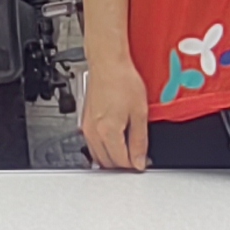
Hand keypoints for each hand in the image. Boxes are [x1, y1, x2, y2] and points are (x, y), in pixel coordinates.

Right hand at [79, 51, 148, 170]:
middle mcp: (93, 132)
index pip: (121, 161)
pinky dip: (103, 150)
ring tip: (127, 153)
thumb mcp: (140, 113)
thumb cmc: (123, 81)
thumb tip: (140, 160)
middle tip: (138, 160)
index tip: (145, 162)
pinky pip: (92, 145)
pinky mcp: (85, 122)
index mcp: (108, 132)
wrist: (107, 64)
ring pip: (97, 156)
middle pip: (107, 163)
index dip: (135, 165)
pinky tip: (114, 144)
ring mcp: (87, 128)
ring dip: (112, 159)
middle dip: (123, 165)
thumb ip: (139, 141)